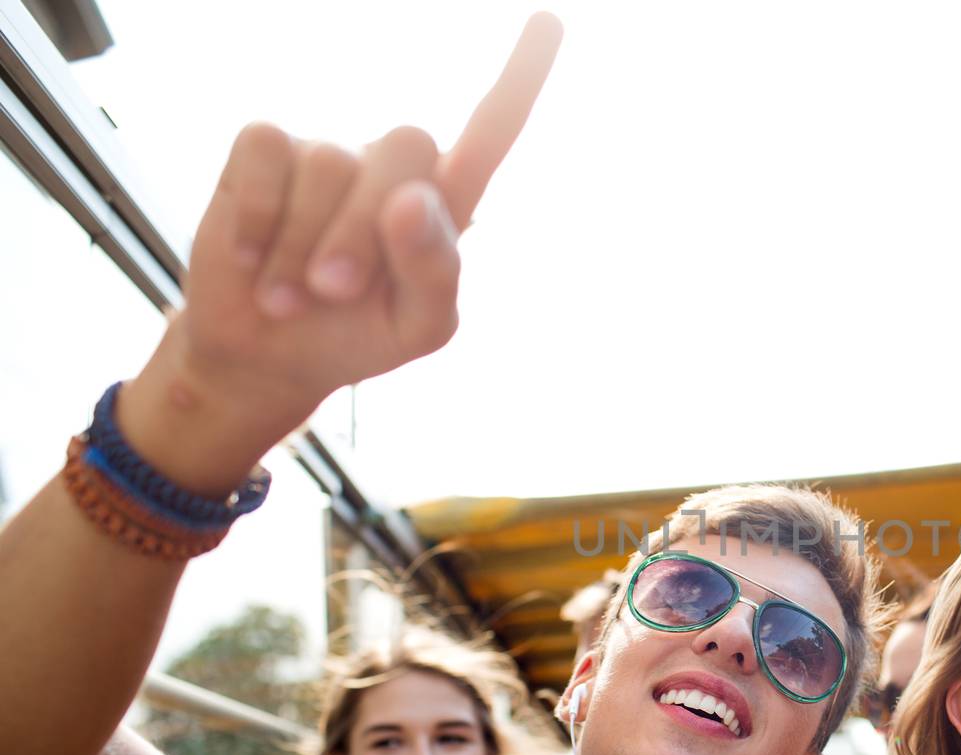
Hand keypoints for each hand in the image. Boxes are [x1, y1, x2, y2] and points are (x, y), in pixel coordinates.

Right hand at [165, 14, 561, 438]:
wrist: (268, 355)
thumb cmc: (357, 337)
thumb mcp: (417, 327)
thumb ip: (436, 271)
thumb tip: (412, 197)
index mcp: (442, 204)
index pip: (491, 133)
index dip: (520, 78)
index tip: (550, 21)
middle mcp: (389, 165)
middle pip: (403, 151)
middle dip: (364, 234)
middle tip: (335, 293)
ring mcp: (327, 152)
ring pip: (330, 163)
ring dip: (303, 247)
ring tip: (290, 295)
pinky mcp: (264, 149)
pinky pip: (268, 152)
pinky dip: (258, 220)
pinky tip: (251, 259)